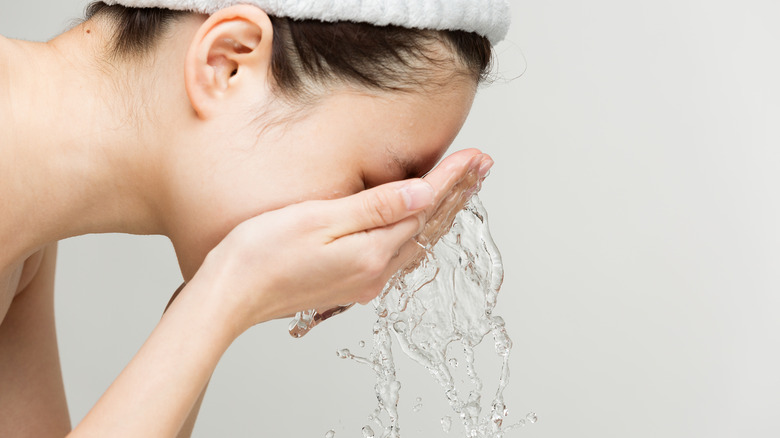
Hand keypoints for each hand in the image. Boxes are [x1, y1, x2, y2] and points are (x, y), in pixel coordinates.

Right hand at [193, 149, 491, 331]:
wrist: (229, 297)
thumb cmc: (260, 254)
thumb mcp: (318, 219)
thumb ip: (374, 207)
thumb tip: (424, 193)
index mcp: (371, 252)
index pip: (424, 206)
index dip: (452, 179)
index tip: (476, 157)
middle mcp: (375, 272)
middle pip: (428, 226)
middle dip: (458, 194)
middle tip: (483, 166)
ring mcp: (364, 281)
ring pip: (416, 241)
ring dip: (442, 213)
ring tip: (464, 189)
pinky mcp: (349, 284)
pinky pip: (398, 254)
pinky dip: (417, 233)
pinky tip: (421, 225)